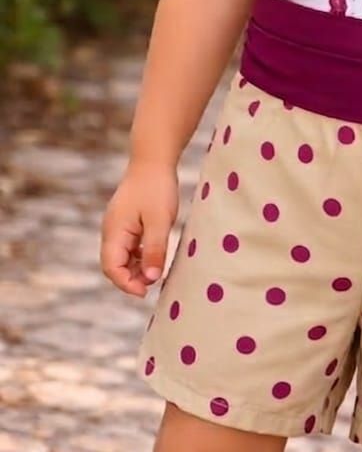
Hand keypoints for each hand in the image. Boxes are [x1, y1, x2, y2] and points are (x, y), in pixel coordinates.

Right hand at [100, 166, 178, 296]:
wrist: (154, 160)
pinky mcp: (127, 222)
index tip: (146, 291)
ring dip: (136, 268)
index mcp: (114, 231)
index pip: (111, 267)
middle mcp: (111, 231)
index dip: (126, 284)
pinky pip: (129, 246)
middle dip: (131, 278)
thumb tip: (151, 278)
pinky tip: (155, 256)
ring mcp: (118, 226)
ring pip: (122, 257)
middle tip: (154, 283)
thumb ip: (155, 250)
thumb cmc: (157, 188)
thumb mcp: (159, 221)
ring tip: (157, 271)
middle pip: (114, 265)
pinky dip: (140, 256)